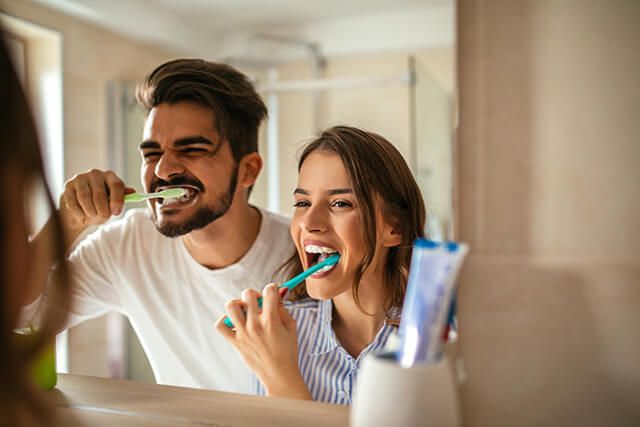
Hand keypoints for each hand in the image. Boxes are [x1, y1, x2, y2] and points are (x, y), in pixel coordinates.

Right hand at [59, 169, 134, 241]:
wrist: (80, 211)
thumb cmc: (100, 206)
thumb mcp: (113, 203)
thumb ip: (121, 199)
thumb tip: (132, 192)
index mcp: (110, 176)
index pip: (117, 185)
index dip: (117, 200)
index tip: (116, 212)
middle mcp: (95, 174)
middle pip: (100, 193)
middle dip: (102, 209)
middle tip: (103, 216)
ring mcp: (80, 178)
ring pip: (85, 197)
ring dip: (90, 211)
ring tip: (92, 215)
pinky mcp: (68, 185)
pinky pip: (72, 201)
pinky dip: (78, 212)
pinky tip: (81, 214)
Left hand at [215, 284, 310, 399]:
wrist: (279, 375)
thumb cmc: (288, 351)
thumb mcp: (291, 326)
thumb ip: (283, 308)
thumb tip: (278, 292)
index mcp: (271, 320)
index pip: (269, 290)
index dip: (272, 288)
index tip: (273, 293)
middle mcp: (255, 324)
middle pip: (248, 294)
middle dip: (255, 294)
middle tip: (259, 303)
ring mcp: (243, 333)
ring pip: (231, 305)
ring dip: (238, 304)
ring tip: (245, 311)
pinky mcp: (235, 342)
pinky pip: (220, 325)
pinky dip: (225, 320)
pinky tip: (234, 322)